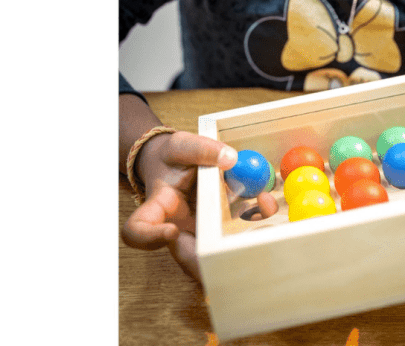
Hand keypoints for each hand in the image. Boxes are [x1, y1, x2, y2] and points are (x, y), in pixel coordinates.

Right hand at [121, 130, 277, 284]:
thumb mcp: (182, 145)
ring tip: (264, 207)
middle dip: (213, 259)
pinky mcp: (216, 235)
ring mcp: (196, 236)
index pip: (138, 230)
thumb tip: (231, 158)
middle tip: (239, 245)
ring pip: (214, 256)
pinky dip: (253, 229)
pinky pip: (233, 243)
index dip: (149, 237)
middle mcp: (174, 229)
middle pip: (184, 257)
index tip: (172, 229)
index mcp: (157, 207)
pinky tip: (266, 205)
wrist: (177, 166)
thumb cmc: (173, 158)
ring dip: (241, 243)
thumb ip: (202, 149)